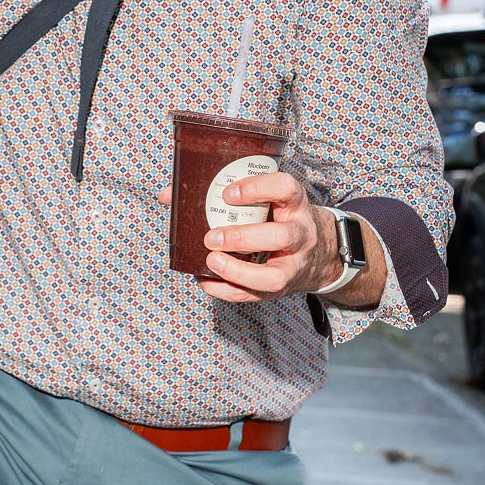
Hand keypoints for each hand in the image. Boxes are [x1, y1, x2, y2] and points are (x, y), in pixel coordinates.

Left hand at [158, 172, 349, 302]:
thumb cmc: (277, 218)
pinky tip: (205, 281)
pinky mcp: (281, 289)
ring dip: (237, 272)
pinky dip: (226, 291)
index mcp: (294, 204)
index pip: (285, 188)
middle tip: (212, 237)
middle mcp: (300, 234)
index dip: (258, 189)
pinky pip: (255, 296)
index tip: (228, 193)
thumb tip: (168, 195)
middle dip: (244, 238)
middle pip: (282, 236)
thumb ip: (220, 192)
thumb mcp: (265, 200)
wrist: (316, 253)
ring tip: (210, 261)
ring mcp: (293, 265)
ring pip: (274, 276)